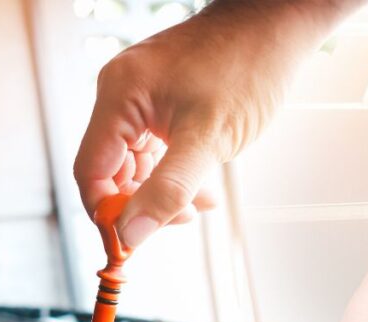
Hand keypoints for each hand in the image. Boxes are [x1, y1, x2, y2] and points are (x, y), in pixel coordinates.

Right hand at [74, 1, 363, 247]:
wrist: (275, 29)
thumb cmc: (246, 69)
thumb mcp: (207, 139)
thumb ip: (167, 189)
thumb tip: (132, 234)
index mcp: (119, 95)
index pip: (91, 171)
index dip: (107, 214)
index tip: (130, 246)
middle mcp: (121, 94)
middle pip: (111, 171)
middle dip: (143, 204)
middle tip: (182, 220)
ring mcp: (141, 97)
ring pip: (136, 164)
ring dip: (164, 191)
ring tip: (203, 203)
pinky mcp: (161, 101)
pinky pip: (155, 148)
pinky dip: (175, 172)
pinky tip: (204, 188)